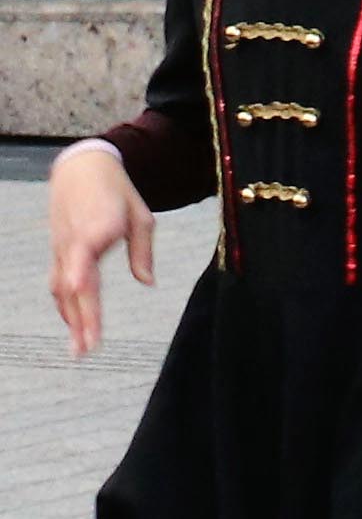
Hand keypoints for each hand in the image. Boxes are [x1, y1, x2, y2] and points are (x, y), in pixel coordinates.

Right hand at [45, 142, 153, 359]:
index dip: (83, 289)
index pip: (86, 268)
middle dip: (79, 320)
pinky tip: (73, 324)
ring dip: (70, 319)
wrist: (82, 168)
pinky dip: (65, 304)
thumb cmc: (117, 192)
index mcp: (96, 230)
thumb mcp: (141, 216)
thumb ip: (142, 250)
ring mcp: (62, 247)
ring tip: (79, 349)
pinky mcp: (59, 250)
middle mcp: (73, 242)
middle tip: (86, 350)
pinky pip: (58, 281)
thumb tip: (147, 282)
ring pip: (61, 288)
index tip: (85, 311)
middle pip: (73, 287)